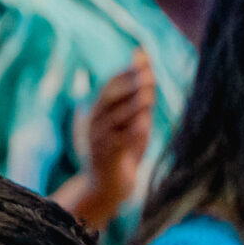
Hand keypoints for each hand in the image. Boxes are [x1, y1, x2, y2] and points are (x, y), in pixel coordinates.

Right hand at [73, 52, 154, 216]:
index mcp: (99, 111)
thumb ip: (139, 94)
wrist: (107, 185)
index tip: (144, 59)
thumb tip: (144, 61)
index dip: (127, 72)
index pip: (111, 85)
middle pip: (110, 97)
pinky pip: (118, 141)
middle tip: (149, 74)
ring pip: (115, 118)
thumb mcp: (131, 120)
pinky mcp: (106, 156)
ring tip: (148, 96)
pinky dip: (130, 133)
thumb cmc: (123, 148)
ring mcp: (98, 139)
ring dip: (132, 106)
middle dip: (129, 85)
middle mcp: (95, 122)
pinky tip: (143, 125)